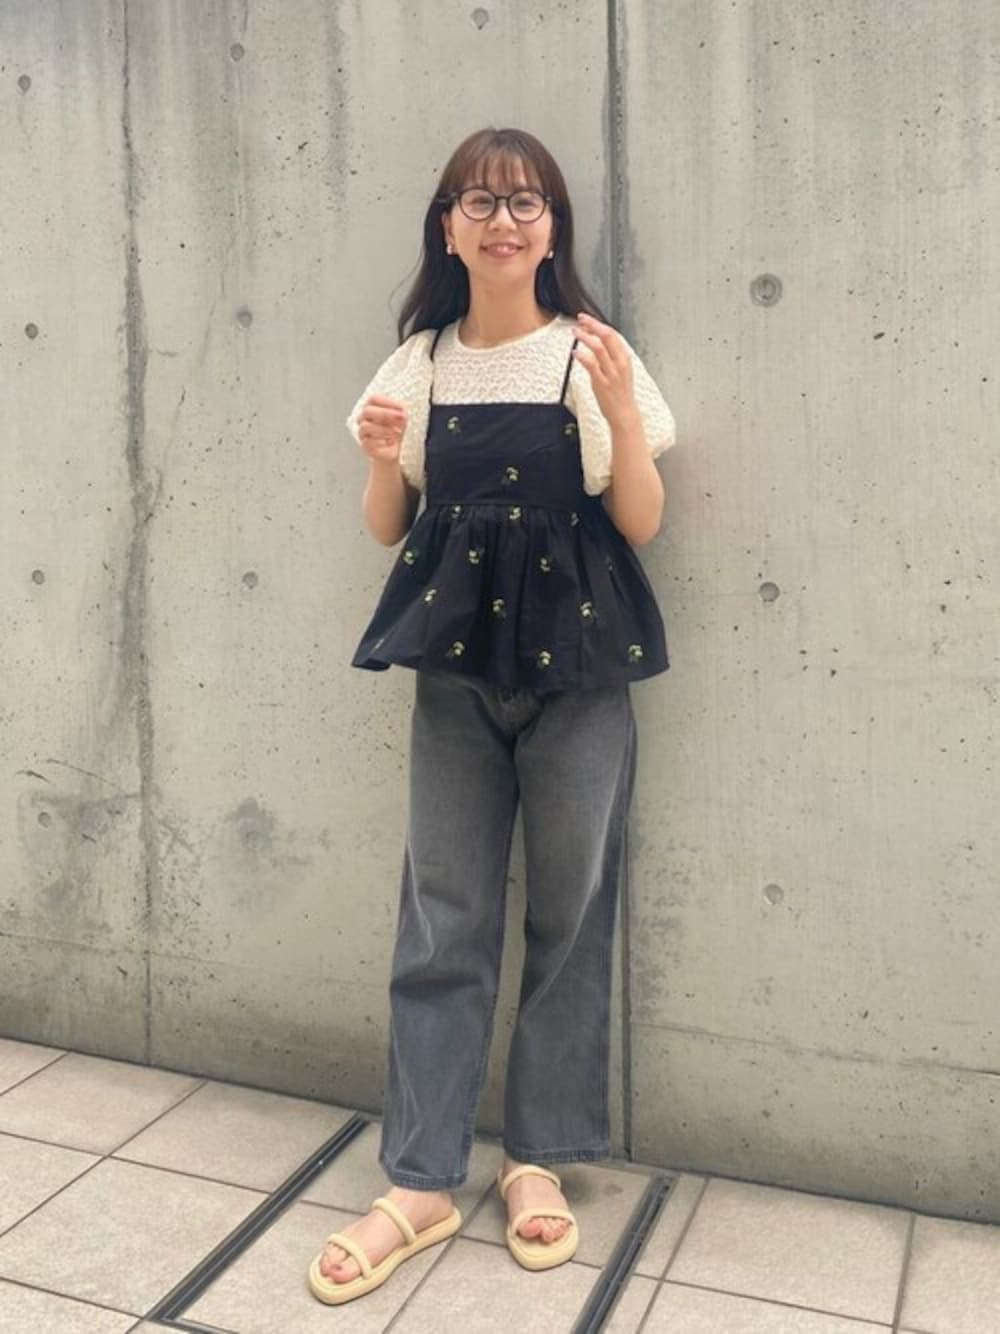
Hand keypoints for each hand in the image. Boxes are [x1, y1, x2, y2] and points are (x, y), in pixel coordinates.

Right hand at [357, 394, 406, 463]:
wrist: (394, 449)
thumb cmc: (396, 429)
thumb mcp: (402, 418)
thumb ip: (401, 412)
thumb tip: (401, 412)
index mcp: (372, 407)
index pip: (373, 399)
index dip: (387, 402)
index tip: (401, 408)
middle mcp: (364, 418)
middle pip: (367, 410)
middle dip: (385, 414)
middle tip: (401, 418)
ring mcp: (362, 431)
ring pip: (365, 426)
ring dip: (385, 429)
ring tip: (398, 432)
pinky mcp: (364, 445)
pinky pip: (367, 442)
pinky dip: (381, 442)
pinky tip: (390, 442)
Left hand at [570, 313, 637, 428]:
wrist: (624, 413)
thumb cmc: (620, 393)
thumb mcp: (620, 370)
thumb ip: (610, 357)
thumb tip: (596, 343)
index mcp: (624, 357)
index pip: (612, 334)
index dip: (598, 324)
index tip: (587, 320)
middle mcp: (619, 362)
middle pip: (607, 335)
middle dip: (592, 324)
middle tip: (581, 319)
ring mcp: (611, 372)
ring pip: (598, 347)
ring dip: (585, 337)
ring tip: (575, 332)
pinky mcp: (601, 382)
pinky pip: (591, 365)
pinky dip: (582, 355)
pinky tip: (575, 352)